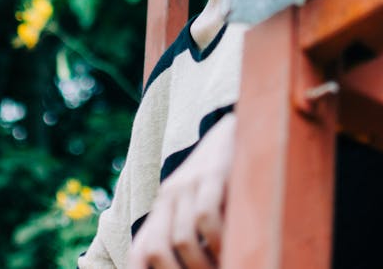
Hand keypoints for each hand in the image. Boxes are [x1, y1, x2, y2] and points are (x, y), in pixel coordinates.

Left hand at [128, 114, 236, 268]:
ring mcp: (189, 184)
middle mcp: (169, 197)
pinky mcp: (213, 174)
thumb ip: (190, 235)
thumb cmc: (225, 181)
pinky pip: (206, 217)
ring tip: (224, 268)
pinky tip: (232, 247)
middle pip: (155, 250)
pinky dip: (217, 242)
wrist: (242, 127)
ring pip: (182, 239)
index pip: (140, 253)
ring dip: (203, 266)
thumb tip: (193, 262)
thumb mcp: (201, 207)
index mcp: (162, 210)